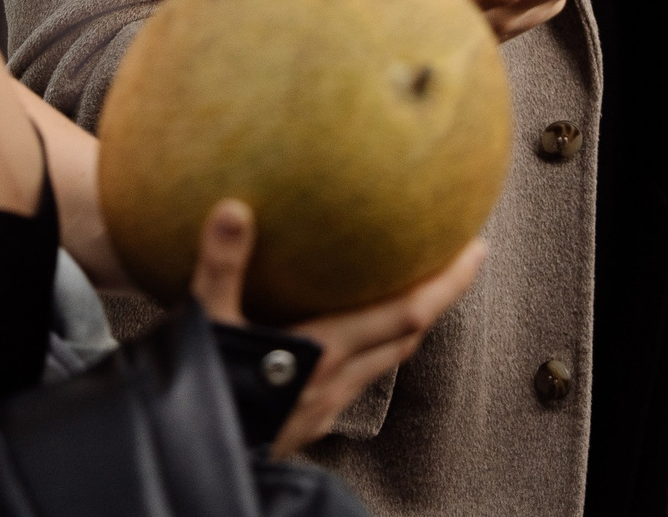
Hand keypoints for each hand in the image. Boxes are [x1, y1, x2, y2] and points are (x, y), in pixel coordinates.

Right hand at [187, 199, 483, 455]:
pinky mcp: (311, 422)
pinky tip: (354, 338)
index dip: (446, 283)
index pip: (404, 314)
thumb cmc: (204, 397)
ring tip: (415, 290)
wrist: (193, 457)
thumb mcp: (206, 325)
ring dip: (409, 325)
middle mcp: (337, 382)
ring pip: (386, 361)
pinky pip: (360, 379)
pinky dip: (373, 350)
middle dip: (440, 297)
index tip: (474, 250)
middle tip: (460, 259)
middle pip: (408, 336)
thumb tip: (234, 209)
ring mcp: (327, 407)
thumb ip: (222, 267)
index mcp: (324, 354)